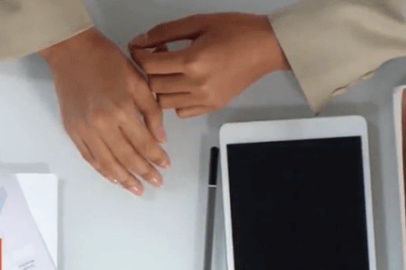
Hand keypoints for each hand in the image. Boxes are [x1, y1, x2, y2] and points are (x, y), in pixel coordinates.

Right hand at [39, 28, 169, 195]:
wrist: (72, 52)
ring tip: (135, 188)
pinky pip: (89, 157)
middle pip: (127, 157)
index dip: (156, 157)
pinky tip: (113, 177)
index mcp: (121, 109)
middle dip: (143, 172)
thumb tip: (160, 137)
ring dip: (123, 178)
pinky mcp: (72, 131)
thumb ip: (150, 110)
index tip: (165, 165)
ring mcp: (85, 130)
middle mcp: (102, 124)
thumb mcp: (136, 79)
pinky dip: (102, 170)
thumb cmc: (104, 60)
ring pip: (107, 163)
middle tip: (155, 182)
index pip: (143, 142)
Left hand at [129, 13, 290, 117]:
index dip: (138, 55)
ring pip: (163, 101)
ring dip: (161, 86)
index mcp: (193, 60)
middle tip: (160, 54)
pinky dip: (176, 100)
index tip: (139, 48)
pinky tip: (183, 84)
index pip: (149, 65)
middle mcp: (197, 83)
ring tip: (172, 70)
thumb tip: (140, 40)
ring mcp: (204, 98)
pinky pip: (180, 111)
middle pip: (153, 84)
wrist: (268, 46)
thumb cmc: (239, 31)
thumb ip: (166, 31)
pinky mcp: (212, 106)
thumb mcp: (199, 22)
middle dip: (150, 69)